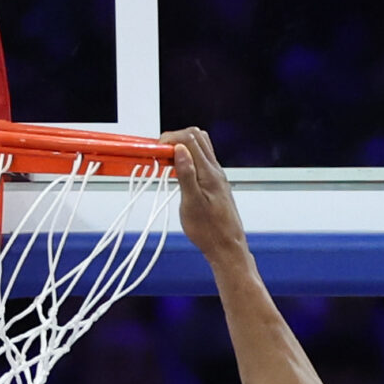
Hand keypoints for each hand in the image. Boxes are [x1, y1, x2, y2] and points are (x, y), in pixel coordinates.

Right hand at [165, 127, 247, 262]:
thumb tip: (180, 149)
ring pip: (200, 146)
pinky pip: (201, 160)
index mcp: (208, 173)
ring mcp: (216, 175)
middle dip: (175, 138)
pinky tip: (178, 172)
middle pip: (197, 136)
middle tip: (160, 153)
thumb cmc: (209, 231)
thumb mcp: (192, 204)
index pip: (190, 139)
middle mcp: (215, 170)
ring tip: (167, 162)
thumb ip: (186, 174)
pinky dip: (188, 158)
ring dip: (182, 147)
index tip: (156, 150)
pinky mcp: (214, 183)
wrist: (227, 246)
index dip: (170, 138)